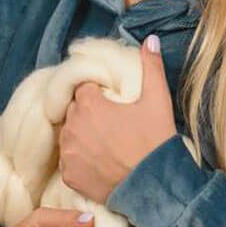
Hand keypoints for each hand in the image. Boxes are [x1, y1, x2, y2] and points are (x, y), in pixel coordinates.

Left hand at [59, 34, 176, 202]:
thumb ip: (151, 67)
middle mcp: (72, 126)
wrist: (150, 185)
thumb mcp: (157, 99)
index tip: (108, 101)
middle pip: (73, 111)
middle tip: (108, 124)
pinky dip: (78, 159)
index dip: (95, 93)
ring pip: (68, 135)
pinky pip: (67, 160)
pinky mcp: (68, 175)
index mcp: (88, 103)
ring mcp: (68, 152)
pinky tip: (95, 161)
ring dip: (80, 135)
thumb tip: (150, 40)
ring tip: (102, 143)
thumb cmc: (154, 141)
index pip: (82, 88)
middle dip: (87, 113)